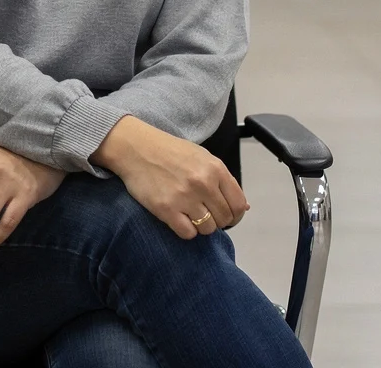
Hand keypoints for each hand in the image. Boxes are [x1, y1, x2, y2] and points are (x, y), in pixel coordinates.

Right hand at [92, 115, 247, 238]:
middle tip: (204, 214)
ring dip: (201, 226)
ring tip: (190, 215)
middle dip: (217, 221)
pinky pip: (188, 233)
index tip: (227, 217)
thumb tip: (244, 207)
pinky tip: (179, 218)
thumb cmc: (170, 151)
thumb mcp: (202, 157)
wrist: (136, 148)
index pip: (238, 204)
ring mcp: (185, 197)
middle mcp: (203, 183)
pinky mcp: (166, 209)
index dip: (235, 215)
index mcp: (215, 169)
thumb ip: (224, 180)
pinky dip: (186, 230)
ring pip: (207, 229)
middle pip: (224, 219)